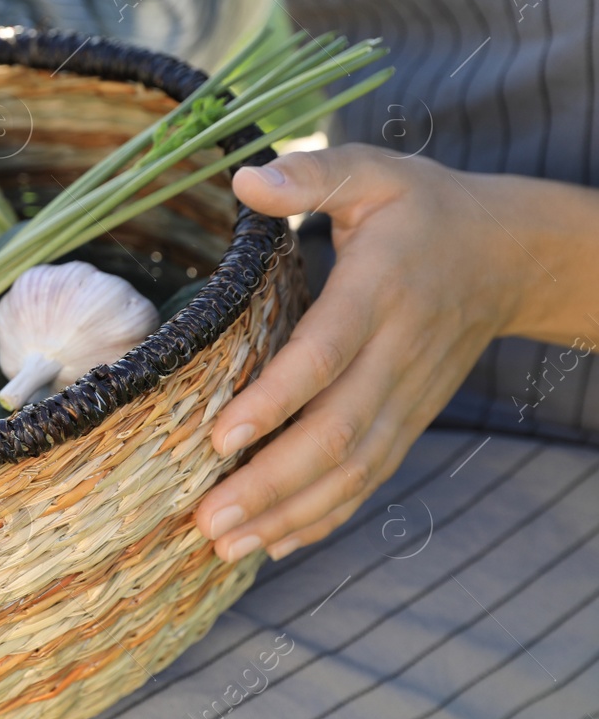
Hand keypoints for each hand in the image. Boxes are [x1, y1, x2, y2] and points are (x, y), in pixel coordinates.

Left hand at [194, 145, 530, 562]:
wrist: (511, 256)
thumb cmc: (423, 210)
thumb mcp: (373, 172)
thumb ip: (311, 174)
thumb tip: (245, 179)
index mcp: (380, 290)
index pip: (325, 354)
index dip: (275, 399)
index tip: (220, 438)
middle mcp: (397, 353)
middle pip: (336, 431)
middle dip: (269, 483)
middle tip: (207, 519)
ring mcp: (408, 395)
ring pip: (352, 469)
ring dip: (289, 513)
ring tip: (224, 546)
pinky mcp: (409, 419)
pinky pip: (370, 477)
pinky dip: (324, 515)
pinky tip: (275, 543)